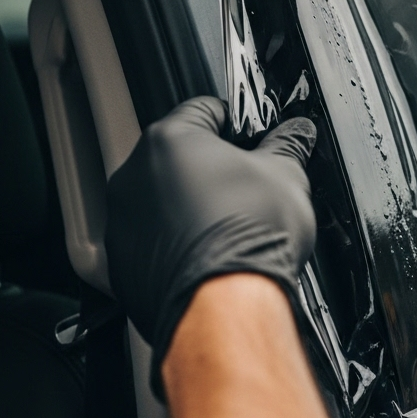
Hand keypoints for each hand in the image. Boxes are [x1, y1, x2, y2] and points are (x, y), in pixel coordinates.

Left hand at [105, 96, 316, 396]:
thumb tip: (296, 133)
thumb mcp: (286, 176)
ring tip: (227, 228)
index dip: (237, 124)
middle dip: (210, 169)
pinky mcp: (120, 264)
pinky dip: (173, 245)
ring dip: (188, 207)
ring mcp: (123, 221)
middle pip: (177, 156)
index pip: (206, 110)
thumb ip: (288, 146)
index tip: (253, 141)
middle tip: (245, 189)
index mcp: (171, 140)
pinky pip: (149, 243)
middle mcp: (135, 175)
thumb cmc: (247, 240)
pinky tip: (206, 256)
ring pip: (159, 200)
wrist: (223, 307)